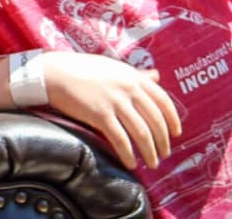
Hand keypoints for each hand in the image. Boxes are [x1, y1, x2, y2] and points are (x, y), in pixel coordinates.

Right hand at [38, 51, 180, 169]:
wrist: (55, 72)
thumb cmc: (83, 69)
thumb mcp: (114, 67)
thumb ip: (137, 74)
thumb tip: (157, 76)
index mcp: (134, 77)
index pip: (163, 100)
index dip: (173, 120)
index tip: (176, 134)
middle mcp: (128, 88)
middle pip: (155, 120)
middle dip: (163, 141)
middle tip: (164, 154)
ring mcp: (115, 102)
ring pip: (141, 133)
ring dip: (150, 152)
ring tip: (152, 163)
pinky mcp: (100, 114)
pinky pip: (120, 139)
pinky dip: (128, 154)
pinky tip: (131, 163)